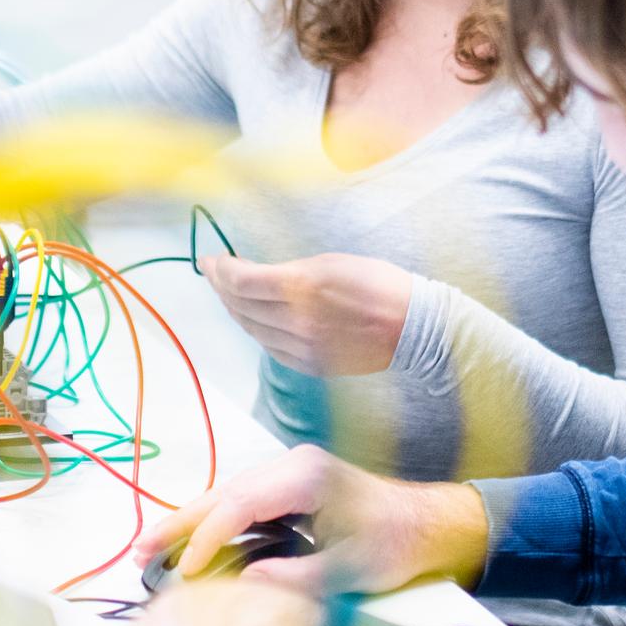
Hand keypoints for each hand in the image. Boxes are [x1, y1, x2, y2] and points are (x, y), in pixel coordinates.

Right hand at [142, 442, 491, 594]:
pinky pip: (243, 500)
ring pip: (227, 494)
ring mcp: (291, 472)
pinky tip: (192, 544)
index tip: (184, 573)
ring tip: (151, 550)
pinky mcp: (293, 486)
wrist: (431, 525)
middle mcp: (293, 465)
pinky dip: (214, 521)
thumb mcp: (351, 570)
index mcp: (306, 477)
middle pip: (222, 492)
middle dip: (179, 524)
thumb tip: (244, 585)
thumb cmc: (398, 544)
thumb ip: (296, 578)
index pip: (238, 505)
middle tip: (139, 553)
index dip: (206, 540)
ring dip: (190, 522)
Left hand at [200, 249, 416, 377]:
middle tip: (213, 272)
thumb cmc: (378, 284)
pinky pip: (270, 348)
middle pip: (241, 305)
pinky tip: (252, 317)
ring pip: (252, 329)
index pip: (243, 281)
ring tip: (227, 293)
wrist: (413, 327)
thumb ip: (288, 270)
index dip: (220, 270)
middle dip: (221, 286)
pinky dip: (256, 330)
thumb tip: (254, 273)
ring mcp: (303, 347)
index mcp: (302, 287)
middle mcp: (297, 321)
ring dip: (235, 309)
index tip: (212, 260)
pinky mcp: (310, 365)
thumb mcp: (331, 262)